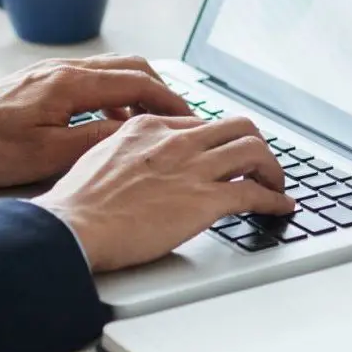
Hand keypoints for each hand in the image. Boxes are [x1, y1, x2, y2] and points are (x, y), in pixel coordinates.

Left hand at [0, 55, 191, 186]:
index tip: (190, 116)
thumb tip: (134, 132)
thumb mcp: (46, 154)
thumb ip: (96, 140)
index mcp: (70, 83)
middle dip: (162, 89)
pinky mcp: (43, 81)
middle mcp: (64, 69)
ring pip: (113, 70)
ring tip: (153, 121)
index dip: (170, 99)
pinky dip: (115, 95)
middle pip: (131, 67)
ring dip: (139, 90)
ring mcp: (53, 72)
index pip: (137, 82)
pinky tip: (112, 122)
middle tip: (180, 116)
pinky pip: (93, 79)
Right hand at [33, 114, 294, 272]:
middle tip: (261, 164)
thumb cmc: (77, 204)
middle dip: (257, 145)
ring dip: (273, 169)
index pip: (203, 123)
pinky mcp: (205, 200)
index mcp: (150, 126)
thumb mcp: (101, 156)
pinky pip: (254, 194)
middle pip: (239, 127)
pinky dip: (274, 199)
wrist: (71, 227)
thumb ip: (129, 150)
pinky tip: (281, 207)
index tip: (227, 154)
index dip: (221, 141)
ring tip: (277, 184)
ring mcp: (194, 169)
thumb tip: (141, 161)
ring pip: (255, 152)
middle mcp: (177, 141)